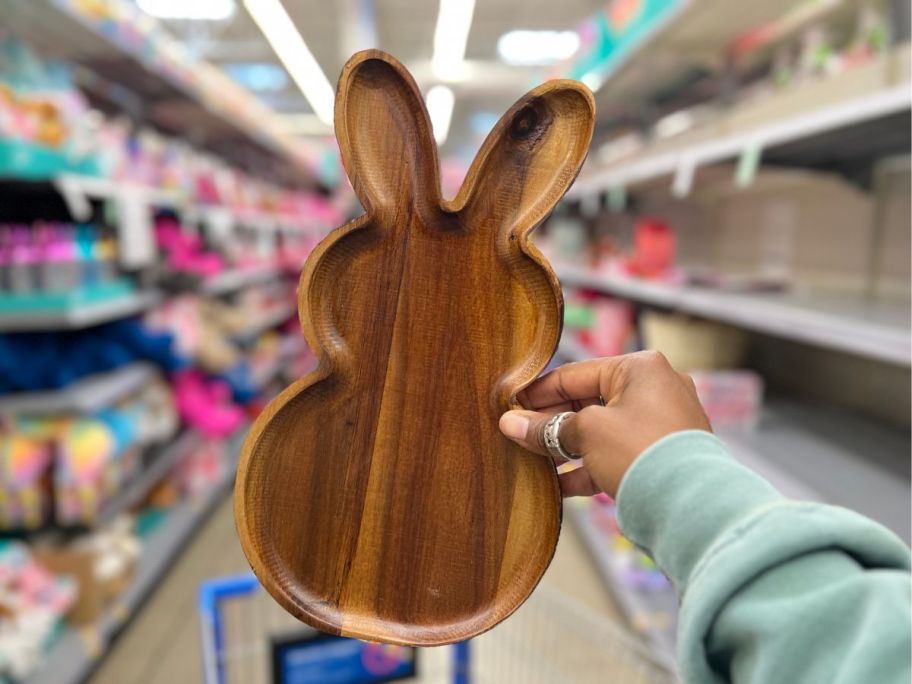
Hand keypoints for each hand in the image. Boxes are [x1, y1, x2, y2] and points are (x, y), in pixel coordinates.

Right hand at [499, 351, 710, 497]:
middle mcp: (655, 389)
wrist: (691, 506)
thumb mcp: (588, 433)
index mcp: (640, 368)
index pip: (575, 373)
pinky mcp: (662, 455)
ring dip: (567, 447)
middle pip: (588, 401)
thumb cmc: (641, 453)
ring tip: (534, 462)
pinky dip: (589, 466)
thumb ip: (547, 427)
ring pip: (601, 431)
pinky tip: (559, 486)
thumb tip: (510, 424)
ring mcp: (662, 423)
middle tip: (519, 436)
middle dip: (552, 422)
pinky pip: (616, 454)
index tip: (510, 407)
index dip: (538, 392)